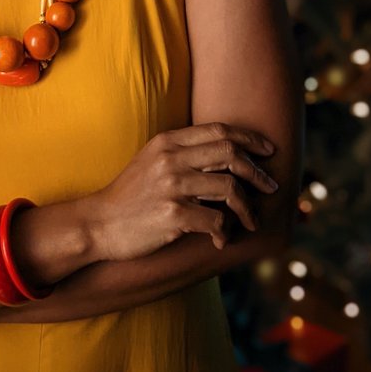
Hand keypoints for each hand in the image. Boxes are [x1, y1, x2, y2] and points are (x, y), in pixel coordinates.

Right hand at [85, 122, 277, 260]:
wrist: (99, 223)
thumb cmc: (131, 195)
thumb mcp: (153, 160)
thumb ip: (184, 151)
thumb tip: (228, 153)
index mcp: (168, 141)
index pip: (220, 130)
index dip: (250, 139)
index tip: (269, 150)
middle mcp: (171, 158)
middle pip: (230, 154)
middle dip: (257, 172)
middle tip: (271, 187)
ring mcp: (172, 186)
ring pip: (230, 188)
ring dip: (248, 208)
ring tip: (251, 220)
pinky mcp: (173, 215)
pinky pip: (216, 221)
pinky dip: (225, 232)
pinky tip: (219, 240)